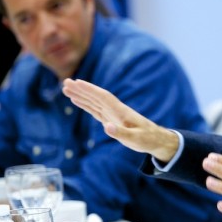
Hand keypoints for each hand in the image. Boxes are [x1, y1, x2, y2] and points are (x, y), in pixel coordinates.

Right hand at [62, 79, 178, 161]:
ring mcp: (112, 114)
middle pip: (96, 97)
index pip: (103, 97)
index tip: (77, 82)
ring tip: (66, 88)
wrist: (155, 139)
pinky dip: (85, 104)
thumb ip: (121, 133)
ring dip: (81, 95)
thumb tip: (106, 126)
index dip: (90, 90)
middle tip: (65, 82)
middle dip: (81, 90)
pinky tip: (77, 100)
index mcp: (120, 112)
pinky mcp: (111, 119)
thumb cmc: (146, 139)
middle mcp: (115, 110)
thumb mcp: (135, 139)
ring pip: (94, 102)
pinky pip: (95, 109)